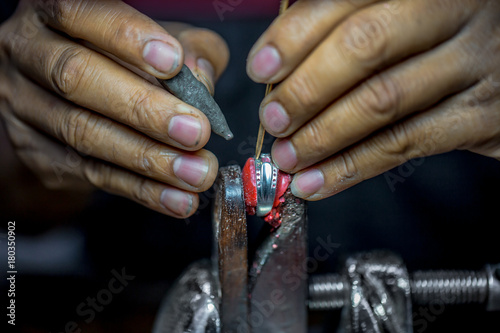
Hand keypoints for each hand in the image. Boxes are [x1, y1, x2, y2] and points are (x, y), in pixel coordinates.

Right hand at [0, 0, 228, 217]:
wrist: (75, 99)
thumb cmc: (124, 59)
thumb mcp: (160, 39)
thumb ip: (187, 48)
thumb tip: (200, 80)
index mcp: (55, 12)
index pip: (81, 14)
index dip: (126, 39)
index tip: (174, 63)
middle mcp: (30, 53)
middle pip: (76, 77)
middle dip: (142, 109)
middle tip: (194, 131)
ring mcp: (27, 106)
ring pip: (83, 134)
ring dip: (147, 159)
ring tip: (196, 172)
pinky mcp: (38, 153)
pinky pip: (90, 174)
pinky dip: (141, 189)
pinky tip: (177, 197)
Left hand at [247, 0, 499, 199]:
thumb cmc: (439, 43)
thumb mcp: (401, 19)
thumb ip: (347, 30)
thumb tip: (279, 65)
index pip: (345, 1)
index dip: (294, 35)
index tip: (261, 69)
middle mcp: (454, 10)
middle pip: (364, 45)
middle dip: (306, 89)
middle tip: (272, 119)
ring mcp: (474, 61)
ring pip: (382, 100)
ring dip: (322, 136)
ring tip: (288, 157)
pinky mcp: (483, 114)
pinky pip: (405, 143)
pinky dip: (352, 168)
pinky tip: (317, 181)